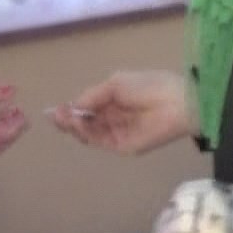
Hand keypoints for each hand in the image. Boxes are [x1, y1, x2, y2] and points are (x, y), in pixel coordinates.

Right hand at [49, 70, 195, 155]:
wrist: (177, 102)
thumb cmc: (149, 86)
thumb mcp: (115, 84)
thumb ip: (92, 96)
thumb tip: (70, 106)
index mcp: (114, 101)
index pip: (87, 109)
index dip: (71, 110)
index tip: (54, 110)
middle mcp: (114, 119)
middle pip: (85, 123)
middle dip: (68, 119)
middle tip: (55, 116)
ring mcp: (117, 134)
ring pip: (89, 134)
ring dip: (74, 126)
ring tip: (65, 118)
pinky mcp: (123, 147)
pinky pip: (100, 141)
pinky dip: (86, 133)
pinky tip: (79, 123)